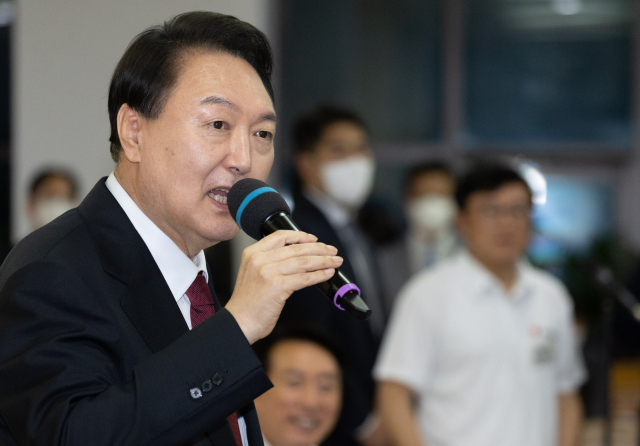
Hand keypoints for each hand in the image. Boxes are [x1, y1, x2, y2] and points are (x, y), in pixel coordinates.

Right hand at [225, 230, 341, 343]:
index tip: (315, 239)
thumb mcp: (253, 273)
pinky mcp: (277, 286)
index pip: (281, 236)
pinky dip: (319, 275)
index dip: (301, 236)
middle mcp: (259, 259)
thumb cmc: (248, 302)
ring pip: (303, 262)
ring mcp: (268, 272)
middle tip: (332, 251)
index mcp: (252, 253)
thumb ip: (269, 262)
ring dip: (324, 261)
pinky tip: (327, 274)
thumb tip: (299, 257)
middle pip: (296, 248)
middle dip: (319, 249)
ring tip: (335, 261)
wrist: (239, 322)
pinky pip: (304, 278)